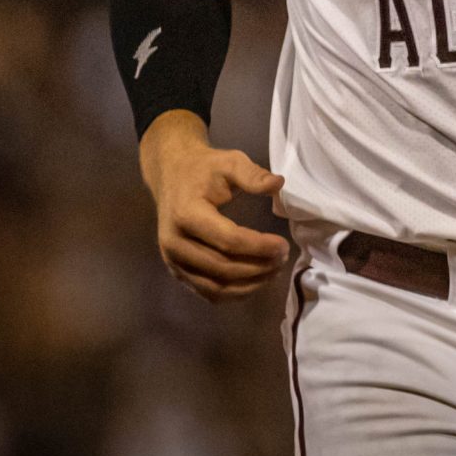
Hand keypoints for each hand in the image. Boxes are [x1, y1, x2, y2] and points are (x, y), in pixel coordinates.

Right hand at [139, 111, 291, 300]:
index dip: (258, 247)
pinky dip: (233, 293)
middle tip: (283, 258)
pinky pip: (206, 291)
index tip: (283, 245)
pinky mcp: (177, 270)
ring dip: (248, 285)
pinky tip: (255, 283)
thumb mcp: (230, 161)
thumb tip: (278, 184)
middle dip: (257, 267)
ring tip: (274, 271)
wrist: (171, 176)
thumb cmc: (204, 169)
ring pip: (214, 286)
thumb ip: (252, 174)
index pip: (228, 240)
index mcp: (186, 215)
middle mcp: (175, 243)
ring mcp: (173, 260)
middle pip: (221, 267)